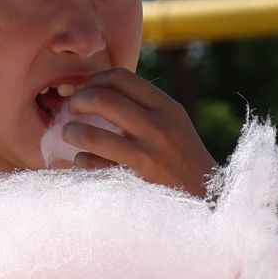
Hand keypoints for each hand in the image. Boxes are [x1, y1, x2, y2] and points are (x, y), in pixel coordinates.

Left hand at [59, 69, 215, 198]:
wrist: (208, 200)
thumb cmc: (182, 159)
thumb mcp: (174, 124)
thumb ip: (145, 106)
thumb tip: (100, 91)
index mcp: (167, 108)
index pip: (121, 78)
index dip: (95, 80)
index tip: (86, 90)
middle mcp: (158, 128)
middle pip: (102, 98)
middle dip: (78, 100)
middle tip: (71, 108)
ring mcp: (146, 157)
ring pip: (90, 134)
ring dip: (71, 131)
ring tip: (70, 133)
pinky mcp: (133, 183)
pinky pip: (91, 165)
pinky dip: (81, 161)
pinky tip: (84, 160)